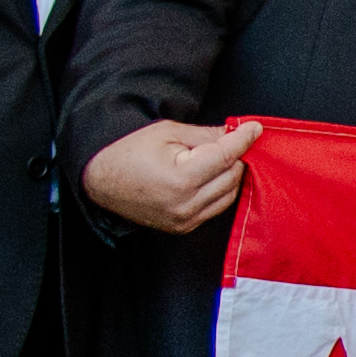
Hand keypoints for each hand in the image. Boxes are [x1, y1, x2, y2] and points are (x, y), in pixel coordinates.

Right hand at [82, 119, 260, 233]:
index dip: (243, 139)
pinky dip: (220, 191)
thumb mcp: (168, 132)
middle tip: (232, 139)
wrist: (101, 179)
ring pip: (229, 194)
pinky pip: (216, 208)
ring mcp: (185, 219)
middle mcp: (186, 204)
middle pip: (232, 176)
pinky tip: (211, 176)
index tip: (254, 128)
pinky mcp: (184, 227)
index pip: (226, 156)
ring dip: (231, 174)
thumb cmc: (130, 151)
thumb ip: (205, 135)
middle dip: (236, 155)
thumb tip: (235, 132)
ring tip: (220, 157)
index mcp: (182, 178)